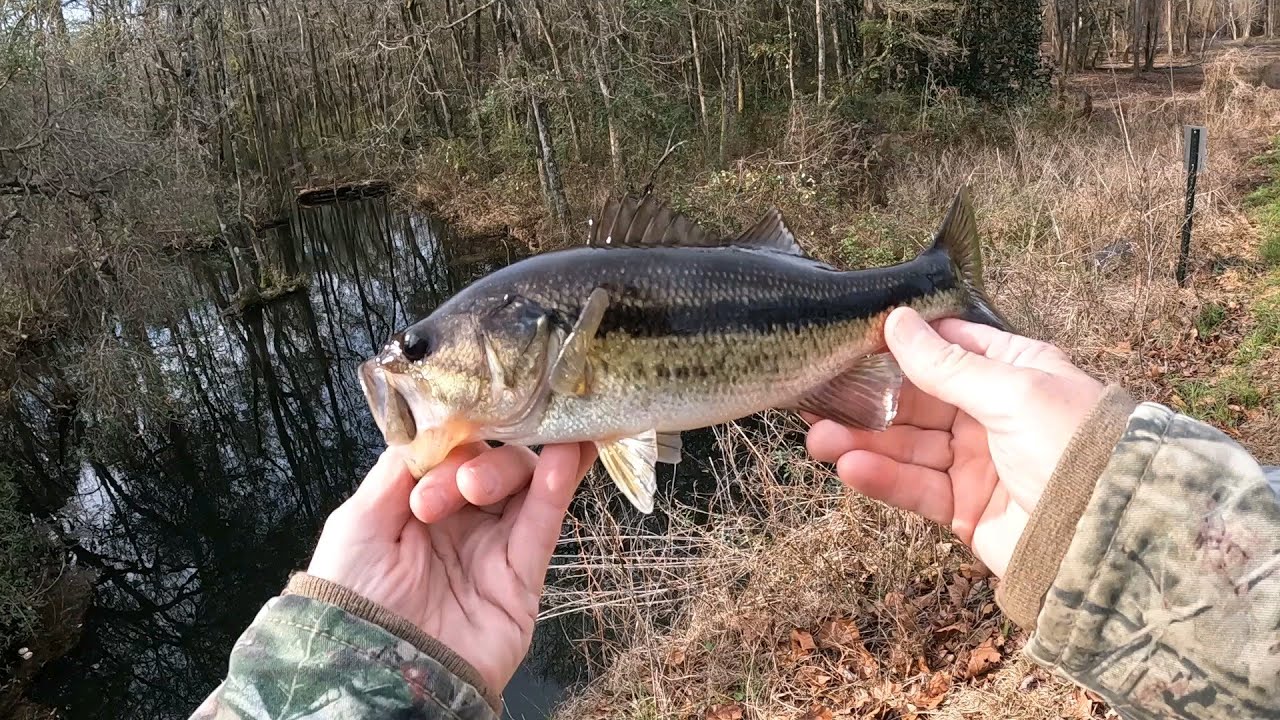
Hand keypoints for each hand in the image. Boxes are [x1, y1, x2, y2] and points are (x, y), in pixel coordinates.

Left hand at [307, 441, 595, 694]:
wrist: (374, 671)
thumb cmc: (353, 597)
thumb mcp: (359, 520)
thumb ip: (401, 469)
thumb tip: (440, 427)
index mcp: (419, 506)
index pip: (454, 454)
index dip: (454, 446)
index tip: (438, 461)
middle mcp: (461, 523)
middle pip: (494, 466)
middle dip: (481, 465)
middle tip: (460, 492)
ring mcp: (493, 549)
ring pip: (525, 488)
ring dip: (528, 464)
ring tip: (524, 459)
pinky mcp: (521, 579)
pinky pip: (543, 527)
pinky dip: (558, 489)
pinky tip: (568, 458)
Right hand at [806, 307, 1102, 575]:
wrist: (1107, 538)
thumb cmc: (1073, 448)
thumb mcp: (1011, 391)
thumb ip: (947, 364)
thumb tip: (896, 320)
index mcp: (1014, 372)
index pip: (949, 348)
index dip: (903, 344)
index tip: (854, 340)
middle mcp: (992, 413)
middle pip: (916, 400)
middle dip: (868, 401)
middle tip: (818, 398)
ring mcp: (976, 462)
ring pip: (907, 446)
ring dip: (862, 442)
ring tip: (817, 440)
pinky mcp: (963, 507)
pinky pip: (914, 487)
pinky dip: (882, 479)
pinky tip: (850, 468)